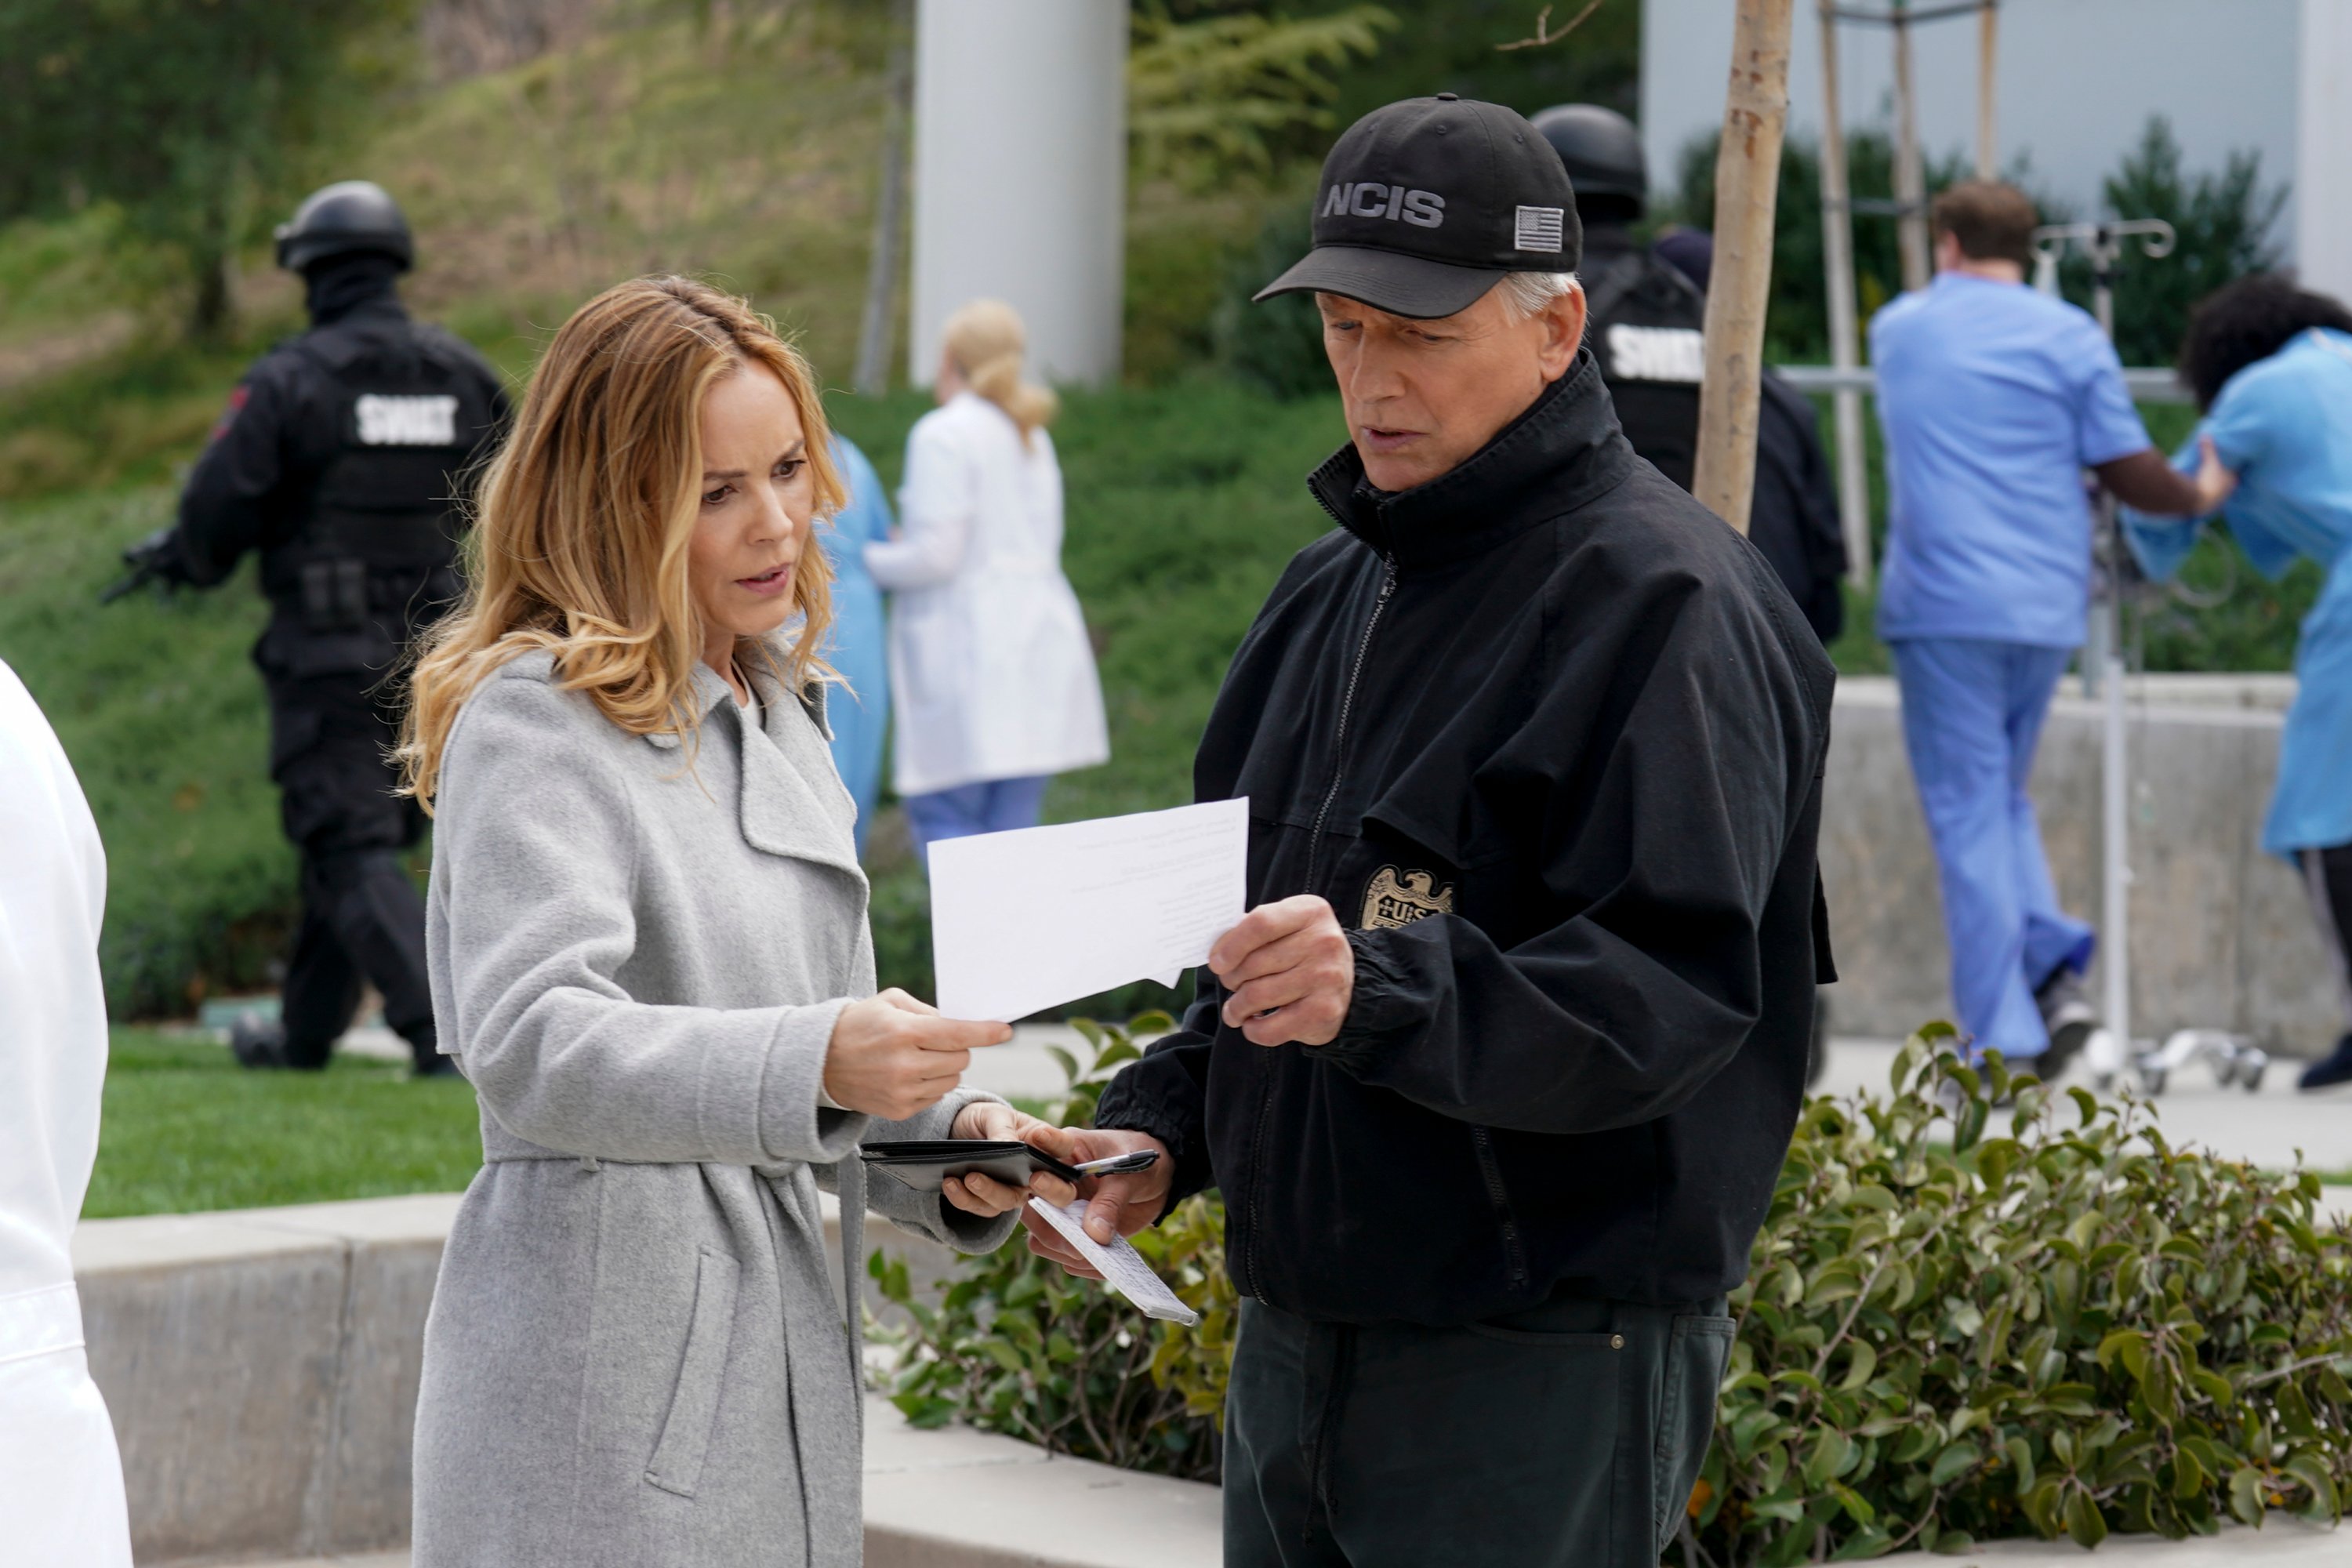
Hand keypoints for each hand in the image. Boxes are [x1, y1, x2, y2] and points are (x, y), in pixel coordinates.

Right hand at [822, 989, 1008, 1120]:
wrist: (820, 1062)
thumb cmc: (859, 1024)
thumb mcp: (890, 1002)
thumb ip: (929, 1010)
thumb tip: (963, 1024)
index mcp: (903, 1032)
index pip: (958, 1033)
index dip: (986, 1032)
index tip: (1006, 1031)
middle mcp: (904, 1064)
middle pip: (961, 1060)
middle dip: (956, 1048)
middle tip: (935, 1041)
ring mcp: (902, 1091)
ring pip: (952, 1081)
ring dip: (945, 1069)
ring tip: (918, 1058)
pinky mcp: (899, 1111)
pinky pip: (936, 1097)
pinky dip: (931, 1085)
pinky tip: (908, 1075)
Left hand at [940, 1100, 1079, 1218]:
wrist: (955, 1133)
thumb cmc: (985, 1120)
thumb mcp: (993, 1115)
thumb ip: (1003, 1128)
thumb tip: (1008, 1144)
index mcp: (1043, 1146)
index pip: (1064, 1147)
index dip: (1057, 1143)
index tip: (1040, 1135)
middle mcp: (1035, 1174)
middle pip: (1058, 1192)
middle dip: (1051, 1188)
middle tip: (1034, 1179)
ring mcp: (1013, 1191)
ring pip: (1013, 1202)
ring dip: (991, 1192)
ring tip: (970, 1177)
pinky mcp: (988, 1203)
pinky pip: (981, 1208)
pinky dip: (964, 1198)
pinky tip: (951, 1184)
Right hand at [1015, 1126, 1172, 1277]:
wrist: (1160, 1173)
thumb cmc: (1139, 1159)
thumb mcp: (1128, 1173)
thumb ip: (1110, 1201)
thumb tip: (1095, 1235)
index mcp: (1058, 1157)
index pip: (1032, 1176)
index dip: (1043, 1193)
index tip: (1068, 1200)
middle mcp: (1053, 1188)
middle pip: (1033, 1217)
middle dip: (1056, 1234)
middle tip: (1085, 1245)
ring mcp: (1063, 1214)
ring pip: (1043, 1242)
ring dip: (1068, 1254)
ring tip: (1100, 1257)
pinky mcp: (1077, 1236)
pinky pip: (1068, 1259)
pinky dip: (1085, 1266)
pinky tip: (1108, 1264)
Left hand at [1210, 894, 1353, 1046]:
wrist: (1346, 985)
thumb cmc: (1302, 952)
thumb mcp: (1286, 928)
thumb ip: (1253, 931)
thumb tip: (1216, 952)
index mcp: (1310, 912)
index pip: (1261, 923)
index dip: (1231, 945)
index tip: (1216, 963)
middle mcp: (1323, 941)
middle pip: (1254, 963)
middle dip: (1231, 979)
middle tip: (1230, 984)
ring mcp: (1326, 977)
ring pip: (1257, 996)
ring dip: (1236, 1008)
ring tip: (1235, 1010)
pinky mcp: (1324, 1011)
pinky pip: (1271, 1028)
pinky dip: (1253, 1030)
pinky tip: (1253, 1023)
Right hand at [2192, 434, 2237, 513]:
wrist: (2196, 501)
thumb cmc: (2208, 481)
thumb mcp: (2209, 462)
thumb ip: (2208, 449)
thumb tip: (2205, 435)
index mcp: (2231, 482)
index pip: (2235, 475)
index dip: (2232, 470)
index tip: (2228, 466)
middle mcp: (2226, 493)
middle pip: (2227, 486)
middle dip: (2223, 481)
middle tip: (2218, 475)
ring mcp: (2216, 502)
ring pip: (2217, 495)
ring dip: (2213, 491)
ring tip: (2207, 485)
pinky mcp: (2205, 508)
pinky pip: (2207, 501)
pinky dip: (2204, 497)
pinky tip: (2199, 494)